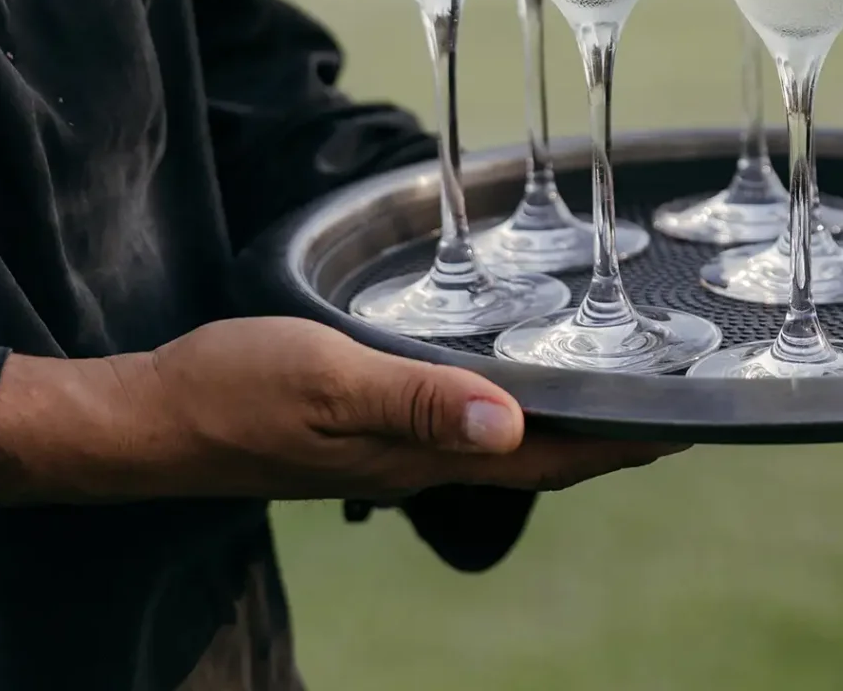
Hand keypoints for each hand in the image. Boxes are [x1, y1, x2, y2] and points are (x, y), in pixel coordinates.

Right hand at [0, 317, 677, 507]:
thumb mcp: (330, 379)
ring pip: (501, 441)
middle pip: (537, 455)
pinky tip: (504, 379)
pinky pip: (456, 424)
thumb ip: (420, 403)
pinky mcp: (362, 430)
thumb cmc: (237, 390)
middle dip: (608, 433)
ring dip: (560, 420)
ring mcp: (389, 452)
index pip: (547, 455)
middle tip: (674, 397)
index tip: (688, 422)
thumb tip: (513, 426)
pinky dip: (503, 405)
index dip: (620, 441)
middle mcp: (418, 463)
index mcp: (422, 456)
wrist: (153, 418)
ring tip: (612, 387)